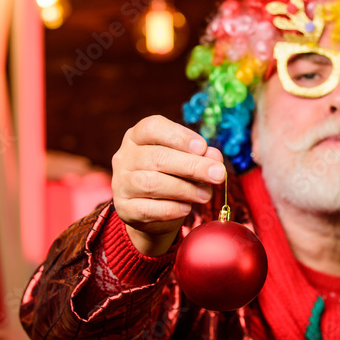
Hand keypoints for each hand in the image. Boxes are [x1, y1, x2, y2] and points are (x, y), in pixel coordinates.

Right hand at [111, 115, 225, 255]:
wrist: (154, 212)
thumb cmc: (172, 177)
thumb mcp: (187, 161)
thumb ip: (201, 156)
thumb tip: (215, 158)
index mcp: (138, 136)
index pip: (152, 127)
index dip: (179, 136)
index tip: (202, 147)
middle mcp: (125, 156)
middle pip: (157, 157)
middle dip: (192, 166)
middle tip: (218, 175)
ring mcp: (121, 183)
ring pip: (151, 183)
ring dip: (184, 189)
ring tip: (206, 195)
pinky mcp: (124, 208)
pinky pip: (147, 209)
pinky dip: (171, 209)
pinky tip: (187, 208)